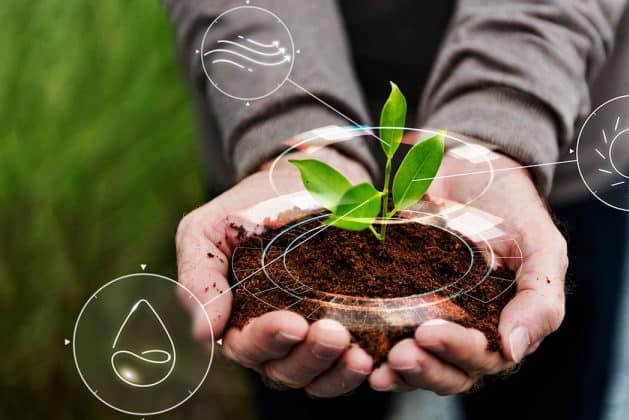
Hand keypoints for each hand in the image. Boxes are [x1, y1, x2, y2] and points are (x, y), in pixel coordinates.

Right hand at [176, 147, 374, 396]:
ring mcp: (311, 341)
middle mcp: (274, 342)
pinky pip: (352, 365)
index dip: (268, 340)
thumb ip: (199, 278)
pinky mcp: (348, 332)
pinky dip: (363, 367)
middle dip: (309, 357)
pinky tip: (378, 357)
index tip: (292, 322)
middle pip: (286, 370)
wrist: (302, 183)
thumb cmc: (248, 208)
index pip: (247, 346)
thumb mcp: (208, 231)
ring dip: (338, 371)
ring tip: (360, 355)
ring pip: (320, 377)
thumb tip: (203, 333)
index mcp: (236, 322)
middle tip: (333, 334)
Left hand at [369, 151, 567, 393]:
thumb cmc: (515, 210)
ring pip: (418, 363)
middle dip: (424, 368)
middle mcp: (468, 334)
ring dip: (398, 370)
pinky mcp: (402, 303)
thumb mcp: (541, 247)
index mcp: (504, 328)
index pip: (483, 358)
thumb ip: (541, 298)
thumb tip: (513, 350)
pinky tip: (358, 350)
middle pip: (448, 372)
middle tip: (400, 353)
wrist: (476, 171)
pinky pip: (387, 335)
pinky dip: (374, 348)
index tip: (430, 332)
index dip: (457, 352)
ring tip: (378, 364)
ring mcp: (434, 320)